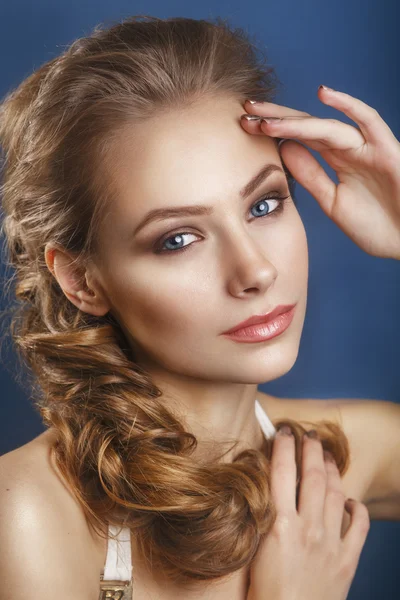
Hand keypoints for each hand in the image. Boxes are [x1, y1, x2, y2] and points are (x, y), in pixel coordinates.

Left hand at [241, 87, 399, 259]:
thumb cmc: (378, 226)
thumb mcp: (333, 201)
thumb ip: (311, 176)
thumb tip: (284, 149)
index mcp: (337, 161)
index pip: (300, 138)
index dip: (274, 130)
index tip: (244, 124)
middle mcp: (350, 149)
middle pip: (308, 126)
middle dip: (277, 117)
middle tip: (245, 109)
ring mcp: (368, 147)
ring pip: (327, 126)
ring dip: (296, 120)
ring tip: (265, 117)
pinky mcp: (387, 151)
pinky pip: (369, 122)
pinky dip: (348, 106)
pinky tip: (324, 94)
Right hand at [247, 427, 369, 599]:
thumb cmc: (264, 592)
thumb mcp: (255, 548)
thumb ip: (263, 516)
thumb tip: (267, 488)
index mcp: (281, 524)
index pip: (282, 472)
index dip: (283, 447)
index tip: (284, 432)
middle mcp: (308, 528)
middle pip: (312, 477)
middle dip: (311, 450)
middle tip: (309, 434)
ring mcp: (331, 543)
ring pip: (336, 494)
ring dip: (332, 471)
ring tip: (327, 456)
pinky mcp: (347, 560)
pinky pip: (360, 526)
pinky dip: (358, 508)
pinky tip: (350, 500)